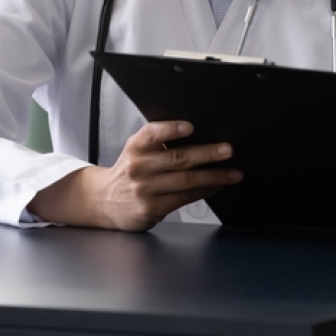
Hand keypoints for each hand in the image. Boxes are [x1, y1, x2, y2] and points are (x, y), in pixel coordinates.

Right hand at [28, 121, 240, 230]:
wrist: (104, 201)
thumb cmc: (128, 171)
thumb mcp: (136, 150)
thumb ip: (158, 141)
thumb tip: (198, 134)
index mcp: (135, 146)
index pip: (152, 133)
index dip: (171, 129)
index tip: (190, 126)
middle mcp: (138, 167)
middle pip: (178, 158)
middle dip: (207, 154)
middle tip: (227, 150)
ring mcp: (144, 190)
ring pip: (185, 181)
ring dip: (213, 176)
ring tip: (232, 173)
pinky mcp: (151, 209)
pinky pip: (184, 198)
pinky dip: (203, 191)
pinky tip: (215, 187)